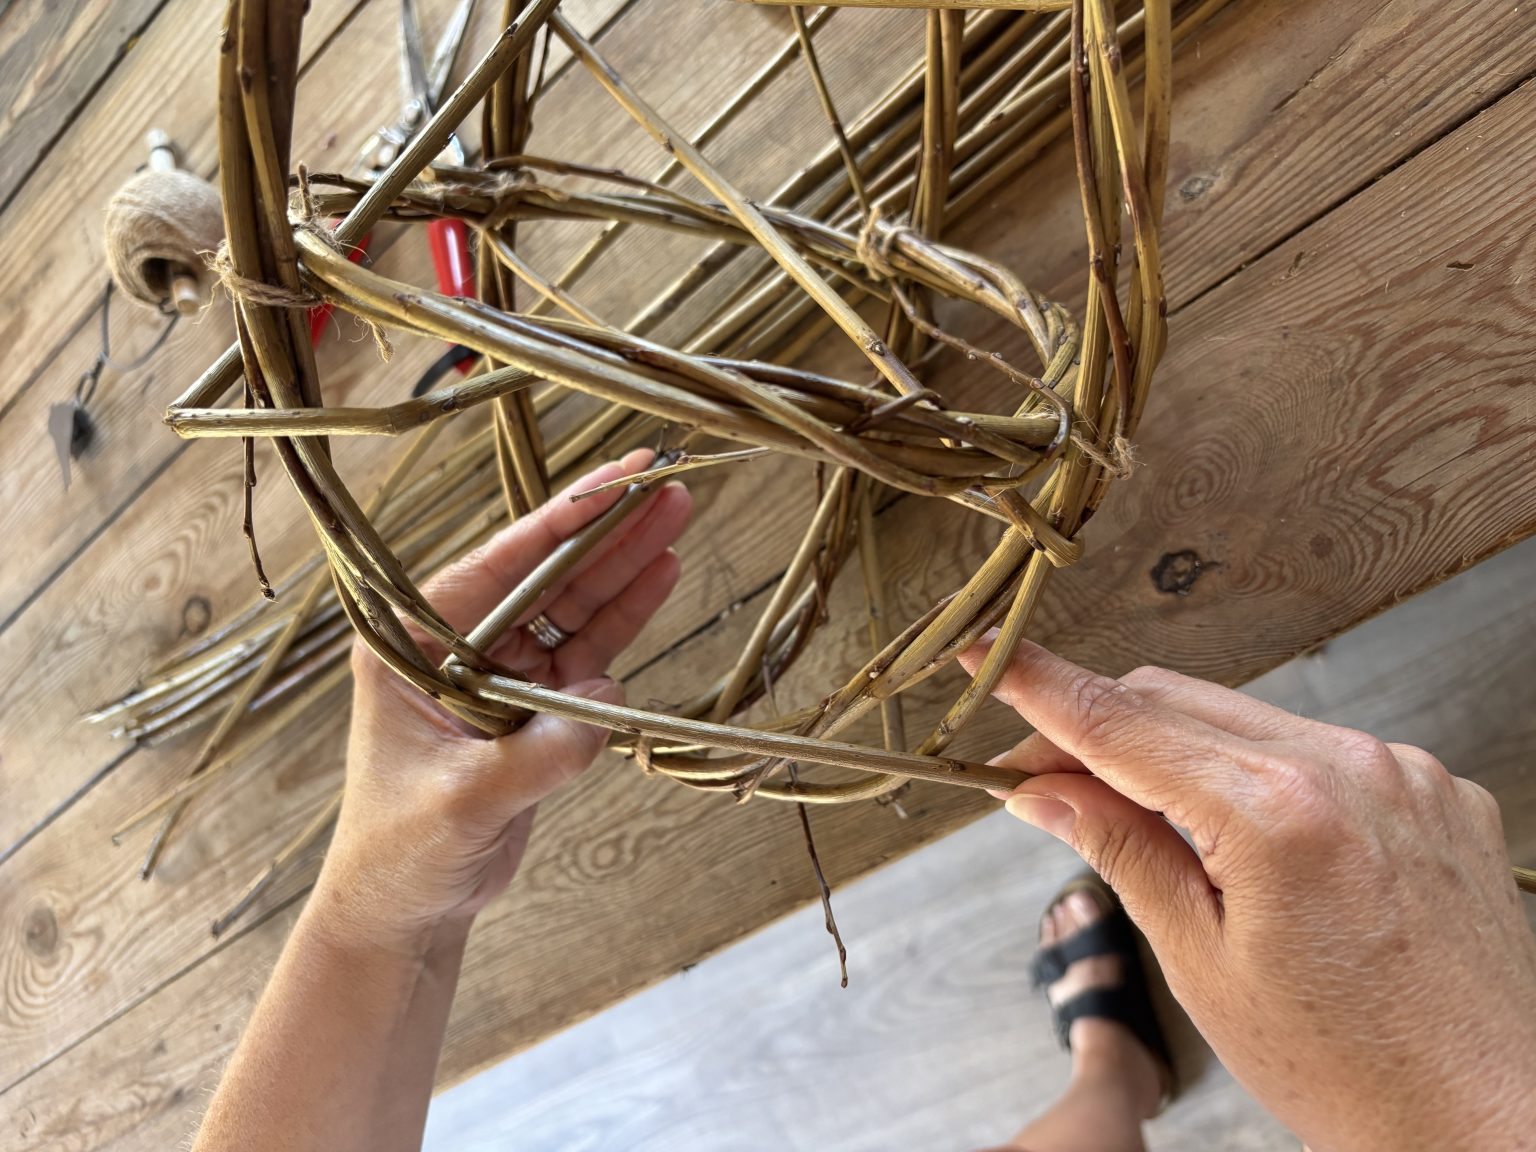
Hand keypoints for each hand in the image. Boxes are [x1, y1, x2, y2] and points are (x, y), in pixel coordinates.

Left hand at [314, 449, 690, 953]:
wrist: (407, 909)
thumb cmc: (403, 853)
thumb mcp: (463, 802)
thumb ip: (537, 753)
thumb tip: (608, 701)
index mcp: (414, 642)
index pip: (500, 564)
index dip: (565, 519)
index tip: (619, 475)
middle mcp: (456, 643)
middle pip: (545, 573)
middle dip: (607, 530)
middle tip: (667, 483)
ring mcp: (499, 671)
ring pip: (572, 604)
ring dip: (624, 564)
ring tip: (677, 515)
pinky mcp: (535, 705)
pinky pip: (587, 650)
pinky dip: (625, 616)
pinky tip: (662, 575)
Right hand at [964, 639, 1535, 1151]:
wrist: (1491, 1121)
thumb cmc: (1353, 1071)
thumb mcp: (1203, 964)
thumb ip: (1121, 851)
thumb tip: (1047, 792)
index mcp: (1277, 813)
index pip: (1121, 722)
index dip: (1039, 685)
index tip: (988, 650)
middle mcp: (1348, 768)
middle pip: (1174, 701)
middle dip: (1095, 726)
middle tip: (1036, 777)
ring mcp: (1402, 773)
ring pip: (1244, 718)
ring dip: (1174, 749)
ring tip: (1135, 815)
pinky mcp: (1436, 791)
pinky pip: (1317, 749)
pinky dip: (1256, 771)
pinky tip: (1238, 833)